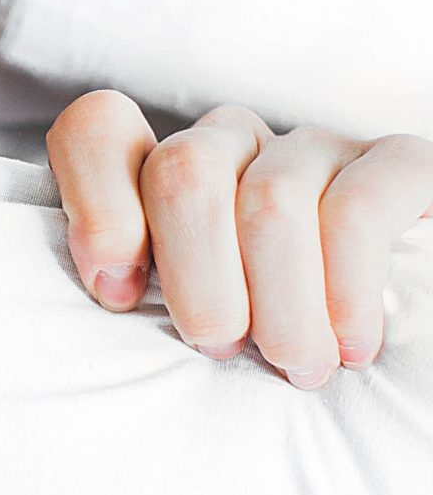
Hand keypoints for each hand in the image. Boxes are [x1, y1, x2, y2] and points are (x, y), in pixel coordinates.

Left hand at [47, 90, 432, 388]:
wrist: (396, 342)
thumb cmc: (261, 342)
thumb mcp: (183, 316)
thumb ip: (131, 288)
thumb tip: (111, 292)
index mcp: (164, 169)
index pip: (97, 130)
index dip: (96, 205)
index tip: (119, 294)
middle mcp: (235, 143)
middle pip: (183, 171)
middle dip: (196, 278)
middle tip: (220, 346)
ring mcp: (314, 148)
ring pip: (269, 201)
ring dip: (279, 304)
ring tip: (296, 364)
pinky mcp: (399, 165)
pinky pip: (357, 210)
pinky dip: (346, 288)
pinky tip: (351, 343)